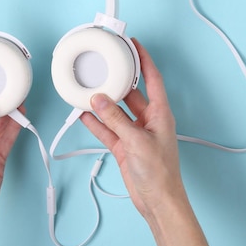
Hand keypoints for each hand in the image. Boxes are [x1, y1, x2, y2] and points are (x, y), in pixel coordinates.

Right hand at [80, 39, 211, 245]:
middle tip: (104, 67)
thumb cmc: (160, 172)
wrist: (158, 201)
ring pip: (116, 112)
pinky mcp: (125, 147)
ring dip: (103, 103)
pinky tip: (84, 114)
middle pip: (131, 93)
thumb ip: (115, 119)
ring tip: (87, 90)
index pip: (153, 78)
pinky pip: (108, 129)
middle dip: (118, 81)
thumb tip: (99, 100)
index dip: (144, 60)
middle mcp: (149, 120)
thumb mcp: (135, 141)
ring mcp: (136, 134)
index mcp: (161, 113)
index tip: (134, 45)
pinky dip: (96, 122)